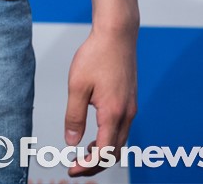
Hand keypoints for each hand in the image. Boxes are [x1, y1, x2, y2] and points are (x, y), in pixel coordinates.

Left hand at [64, 26, 137, 175]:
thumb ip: (74, 116)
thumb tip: (71, 142)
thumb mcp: (77, 85)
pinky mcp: (130, 100)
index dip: (87, 167)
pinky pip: (122, 128)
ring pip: (119, 141)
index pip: (103, 154)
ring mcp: (131, 108)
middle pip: (114, 153)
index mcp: (113, 114)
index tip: (72, 169)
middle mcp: (126, 114)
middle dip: (96, 165)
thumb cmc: (97, 55)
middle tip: (76, 166)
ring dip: (103, 152)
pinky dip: (109, 138)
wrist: (117, 34)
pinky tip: (96, 133)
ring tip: (84, 153)